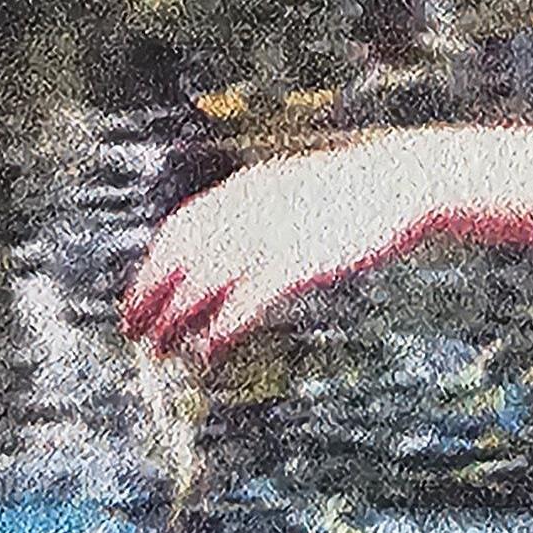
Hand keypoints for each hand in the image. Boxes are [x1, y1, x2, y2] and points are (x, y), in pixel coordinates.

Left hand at [124, 140, 441, 361]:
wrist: (399, 181)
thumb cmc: (352, 194)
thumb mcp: (294, 192)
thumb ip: (259, 212)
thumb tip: (229, 249)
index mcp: (245, 189)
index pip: (179, 229)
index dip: (152, 266)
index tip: (137, 297)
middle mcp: (247, 209)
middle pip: (180, 256)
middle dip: (150, 296)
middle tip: (133, 331)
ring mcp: (270, 235)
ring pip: (203, 282)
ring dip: (175, 319)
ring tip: (160, 349)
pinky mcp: (295, 263)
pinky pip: (244, 301)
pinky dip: (220, 329)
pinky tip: (208, 352)